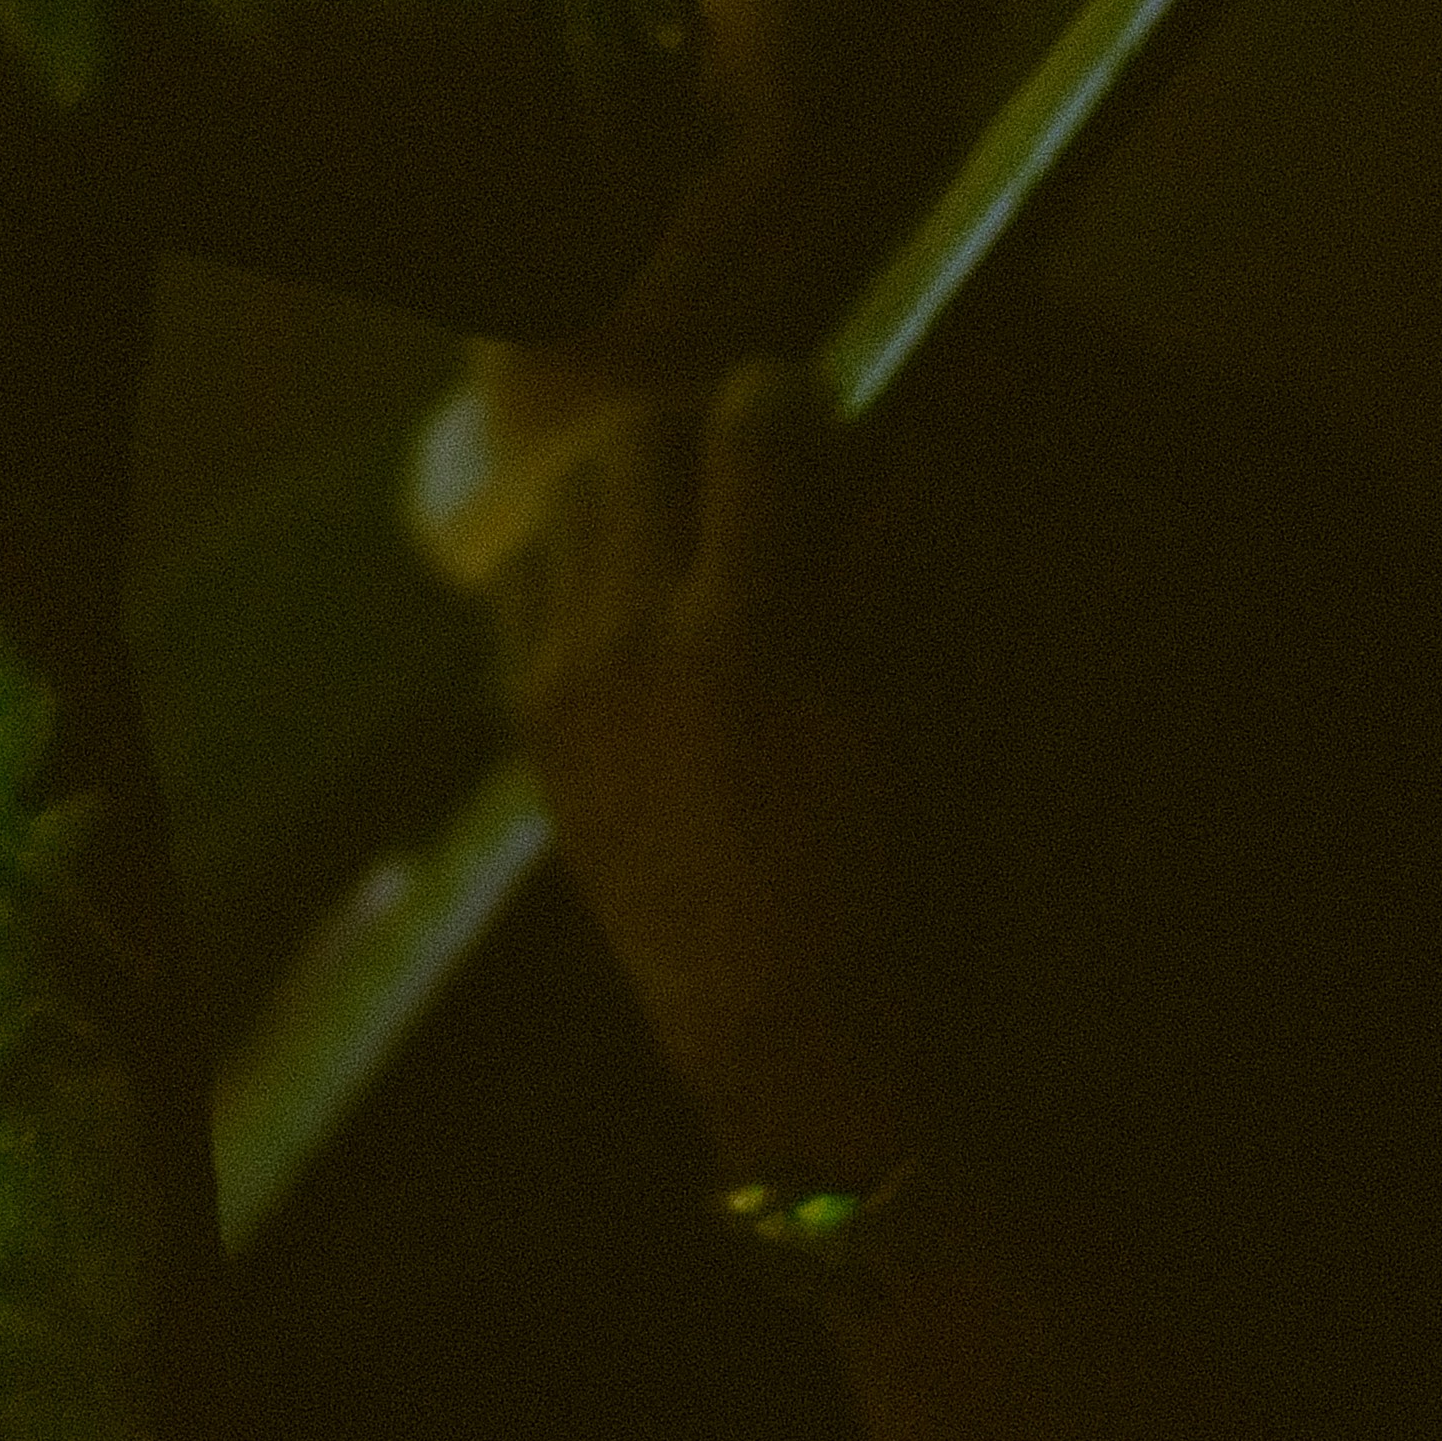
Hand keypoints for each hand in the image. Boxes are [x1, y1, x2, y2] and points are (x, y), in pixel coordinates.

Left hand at [493, 360, 921, 1178]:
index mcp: (749, 634)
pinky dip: (569, 564)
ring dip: (628, 492)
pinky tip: (627, 601)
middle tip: (749, 476)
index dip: (792, 399)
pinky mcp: (530, 730)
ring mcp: (566, 684)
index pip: (751, 429)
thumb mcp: (922, 714)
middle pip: (631, 439)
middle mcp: (634, 641)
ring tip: (688, 536)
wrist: (794, 1041)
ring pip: (563, 498)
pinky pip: (519, 583)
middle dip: (698, 434)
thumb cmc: (894, 880)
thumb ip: (893, 566)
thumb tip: (879, 448)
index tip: (814, 413)